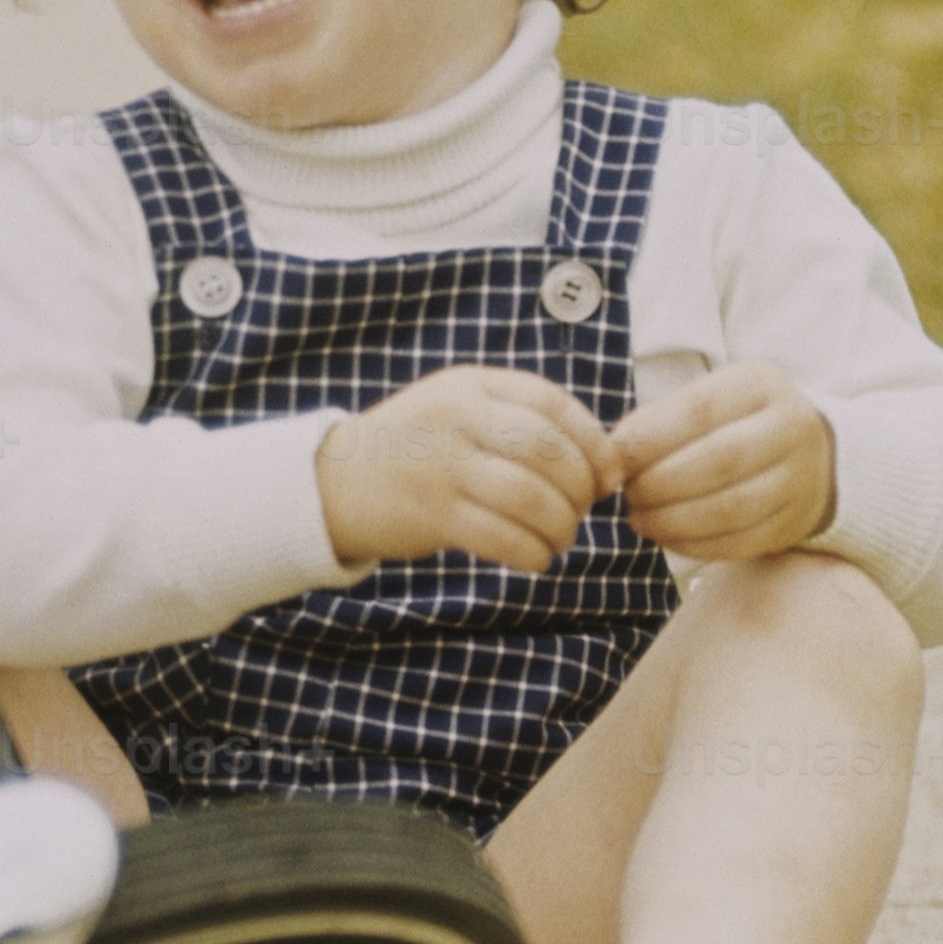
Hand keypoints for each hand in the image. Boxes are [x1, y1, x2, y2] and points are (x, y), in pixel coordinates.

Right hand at [316, 363, 612, 575]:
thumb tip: (601, 461)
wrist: (334, 484)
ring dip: (561, 526)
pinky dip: (533, 554)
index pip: (552, 404)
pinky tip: (536, 558)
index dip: (593, 442)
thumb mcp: (458, 409)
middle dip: (580, 488)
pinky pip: (503, 538)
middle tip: (582, 510)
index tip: (608, 475)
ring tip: (561, 539)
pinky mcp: (432, 514)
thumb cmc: (416, 450)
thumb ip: (518, 419)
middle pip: (548, 450)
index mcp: (469, 384)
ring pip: (531, 497)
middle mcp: (457, 417)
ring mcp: (442, 465)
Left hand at [609, 362, 835, 564]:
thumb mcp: (710, 400)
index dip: (650, 437)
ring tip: (639, 518)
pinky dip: (694, 545)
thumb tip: (613, 452)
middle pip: (720, 460)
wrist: (813, 457)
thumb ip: (663, 419)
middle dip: (661, 482)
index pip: (700, 410)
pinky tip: (665, 537)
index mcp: (761, 385)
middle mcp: (791, 429)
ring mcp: (800, 480)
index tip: (613, 457)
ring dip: (673, 519)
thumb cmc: (736, 423)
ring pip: (731, 508)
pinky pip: (740, 542)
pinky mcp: (794, 524)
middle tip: (627, 493)